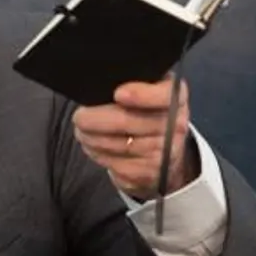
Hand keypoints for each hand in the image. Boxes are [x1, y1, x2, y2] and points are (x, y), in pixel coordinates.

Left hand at [71, 76, 198, 198]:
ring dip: (91, 138)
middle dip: (94, 119)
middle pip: (128, 122)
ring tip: (83, 132)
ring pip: (117, 145)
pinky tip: (94, 147)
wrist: (165, 149)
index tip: (118, 94)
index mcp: (175, 96)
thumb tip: (100, 87)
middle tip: (79, 117)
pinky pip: (116, 165)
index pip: (163, 95)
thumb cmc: (146, 110)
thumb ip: (130, 81)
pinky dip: (99, 155)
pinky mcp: (150, 173)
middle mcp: (176, 125)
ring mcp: (165, 153)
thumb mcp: (147, 87)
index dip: (141, 95)